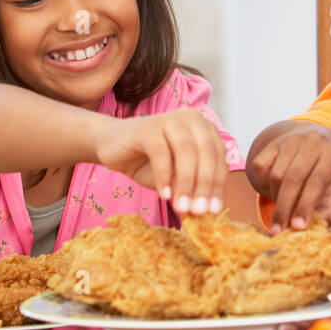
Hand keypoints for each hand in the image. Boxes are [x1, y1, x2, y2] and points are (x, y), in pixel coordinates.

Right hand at [94, 108, 227, 214]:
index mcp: (205, 128)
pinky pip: (161, 153)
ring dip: (186, 183)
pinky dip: (164, 176)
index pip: (218, 158)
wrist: (112, 145)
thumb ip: (192, 186)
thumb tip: (208, 209)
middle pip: (206, 153)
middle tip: (199, 211)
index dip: (218, 185)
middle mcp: (192, 119)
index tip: (214, 211)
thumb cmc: (149, 161)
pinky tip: (164, 195)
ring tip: (182, 207)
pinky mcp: (148, 127)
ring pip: (187, 152)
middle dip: (204, 185)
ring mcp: (170, 119)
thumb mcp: (176, 176)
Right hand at [247, 123, 330, 230]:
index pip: (316, 181)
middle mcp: (311, 142)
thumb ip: (327, 209)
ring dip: (275, 199)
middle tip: (279, 230)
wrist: (321, 141)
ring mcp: (290, 140)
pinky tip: (274, 191)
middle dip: (284, 208)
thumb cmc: (329, 171)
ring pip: (275, 175)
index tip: (298, 227)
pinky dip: (263, 184)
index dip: (305, 206)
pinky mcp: (273, 143)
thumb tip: (309, 229)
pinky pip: (260, 167)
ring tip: (283, 212)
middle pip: (292, 178)